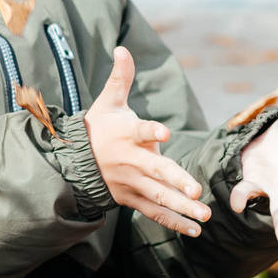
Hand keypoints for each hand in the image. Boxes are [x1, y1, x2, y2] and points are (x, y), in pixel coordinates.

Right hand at [84, 47, 211, 238]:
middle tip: (197, 191)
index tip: (164, 133)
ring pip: (158, 197)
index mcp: (126, 134)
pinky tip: (195, 229)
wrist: (73, 161)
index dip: (152, 131)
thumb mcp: (107, 101)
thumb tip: (122, 48)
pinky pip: (154, 212)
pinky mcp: (130, 199)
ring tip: (204, 216)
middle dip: (176, 182)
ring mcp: (130, 182)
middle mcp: (129, 160)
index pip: (140, 130)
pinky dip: (173, 222)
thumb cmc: (97, 127)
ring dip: (181, 208)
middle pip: (155, 171)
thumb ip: (121, 77)